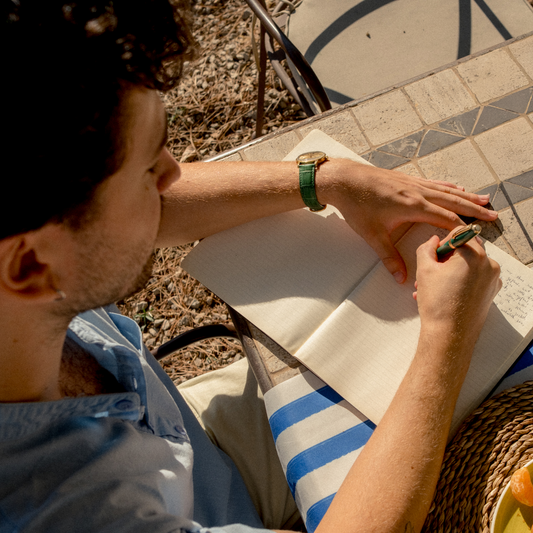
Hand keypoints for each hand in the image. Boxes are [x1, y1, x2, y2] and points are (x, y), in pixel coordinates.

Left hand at [320, 160, 497, 283]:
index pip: (446, 219)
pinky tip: (455, 187)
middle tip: (493, 216)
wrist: (344, 179)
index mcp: (413, 206)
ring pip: (446, 190)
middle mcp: (418, 192)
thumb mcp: (372, 235)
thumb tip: (401, 277)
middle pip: (453, 202)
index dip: (462, 229)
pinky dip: (448, 187)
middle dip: (474, 210)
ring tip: (483, 200)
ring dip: (466, 196)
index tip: (476, 238)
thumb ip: (388, 257)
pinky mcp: (407, 178)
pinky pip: (434, 183)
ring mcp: (413, 183)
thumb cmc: (357, 205)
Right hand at [413, 233, 501, 342]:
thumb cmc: (438, 304)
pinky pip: (474, 278)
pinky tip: (444, 293)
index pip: (458, 233)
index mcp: (474, 255)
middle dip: (446, 258)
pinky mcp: (491, 292)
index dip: (443, 242)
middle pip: (465, 249)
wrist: (449, 335)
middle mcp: (488, 265)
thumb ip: (426, 248)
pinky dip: (460, 281)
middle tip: (431, 272)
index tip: (434, 254)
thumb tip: (433, 241)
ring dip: (450, 271)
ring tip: (433, 286)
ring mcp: (492, 280)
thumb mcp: (424, 270)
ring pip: (469, 265)